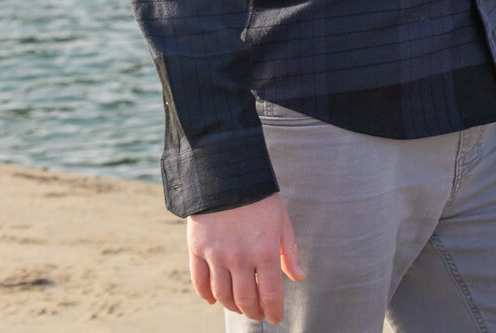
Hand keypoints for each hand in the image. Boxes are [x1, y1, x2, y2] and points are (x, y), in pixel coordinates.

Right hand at [186, 192, 304, 322]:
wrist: (227, 177)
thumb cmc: (261, 200)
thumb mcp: (282, 222)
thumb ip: (290, 253)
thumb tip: (298, 278)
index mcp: (265, 251)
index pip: (270, 294)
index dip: (273, 311)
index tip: (275, 318)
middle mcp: (240, 257)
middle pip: (245, 300)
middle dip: (254, 313)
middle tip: (258, 315)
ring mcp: (217, 255)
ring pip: (222, 295)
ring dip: (232, 306)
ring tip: (240, 307)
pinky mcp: (197, 250)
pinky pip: (200, 282)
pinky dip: (207, 295)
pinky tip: (214, 300)